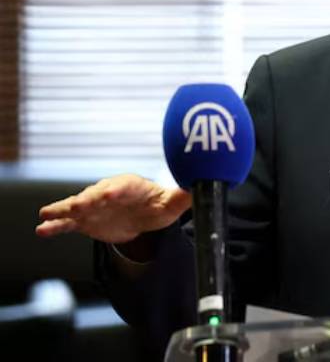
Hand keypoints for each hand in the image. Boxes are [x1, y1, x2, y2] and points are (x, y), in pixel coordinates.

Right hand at [36, 174, 190, 243]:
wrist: (144, 215)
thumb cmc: (158, 206)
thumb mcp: (173, 203)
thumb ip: (184, 196)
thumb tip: (201, 185)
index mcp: (132, 186)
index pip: (124, 186)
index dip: (118, 190)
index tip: (111, 194)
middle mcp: (109, 193)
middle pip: (97, 194)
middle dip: (89, 198)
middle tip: (79, 204)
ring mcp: (94, 207)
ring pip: (76, 206)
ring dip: (63, 209)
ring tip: (47, 214)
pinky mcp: (85, 221)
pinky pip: (68, 223)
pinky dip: (56, 225)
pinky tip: (41, 230)